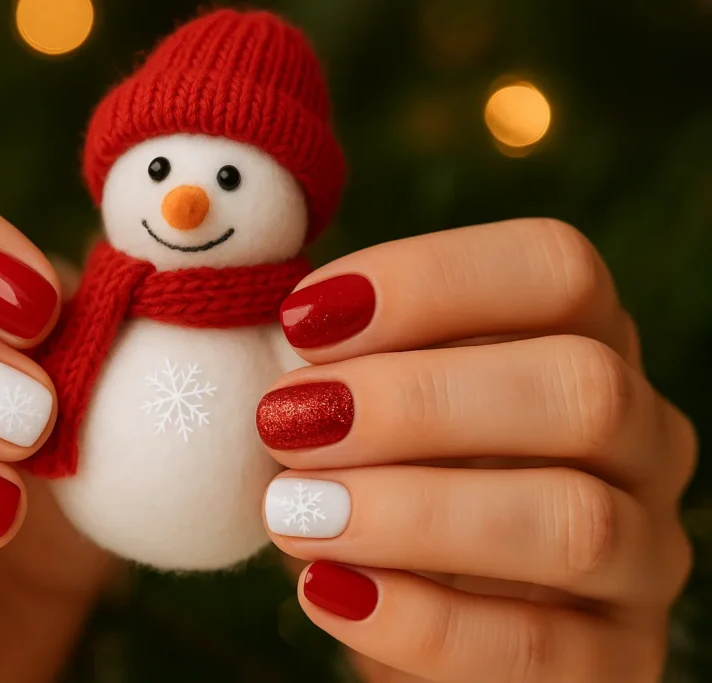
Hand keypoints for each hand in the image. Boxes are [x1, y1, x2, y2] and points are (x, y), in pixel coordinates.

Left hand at [259, 219, 695, 681]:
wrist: (417, 623)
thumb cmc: (381, 487)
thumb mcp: (363, 413)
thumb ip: (339, 362)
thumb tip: (267, 314)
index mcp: (584, 343)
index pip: (554, 269)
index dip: (429, 280)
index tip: (302, 318)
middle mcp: (640, 439)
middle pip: (580, 387)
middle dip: (416, 400)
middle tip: (286, 421)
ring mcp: (644, 555)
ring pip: (571, 521)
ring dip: (410, 511)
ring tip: (290, 513)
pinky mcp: (614, 663)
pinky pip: (535, 649)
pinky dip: (417, 620)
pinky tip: (326, 590)